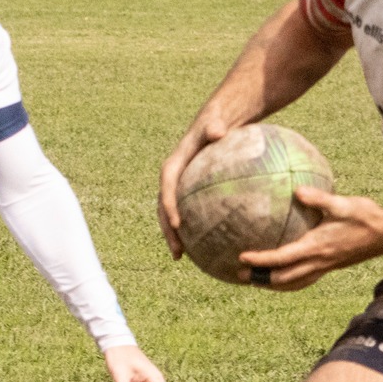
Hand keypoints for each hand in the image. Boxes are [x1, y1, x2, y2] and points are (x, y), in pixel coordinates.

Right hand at [157, 114, 232, 258]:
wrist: (213, 126)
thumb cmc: (215, 125)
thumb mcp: (215, 124)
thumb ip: (214, 127)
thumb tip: (218, 131)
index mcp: (173, 167)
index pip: (167, 188)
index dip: (170, 206)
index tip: (177, 223)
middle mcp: (171, 180)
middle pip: (164, 209)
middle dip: (168, 231)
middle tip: (177, 251)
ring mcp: (178, 189)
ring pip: (172, 215)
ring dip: (174, 236)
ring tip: (182, 257)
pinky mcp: (188, 195)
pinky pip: (188, 214)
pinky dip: (192, 230)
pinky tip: (205, 247)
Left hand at [236, 186, 382, 289]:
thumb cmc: (365, 217)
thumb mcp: (341, 204)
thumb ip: (318, 198)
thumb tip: (297, 190)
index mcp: (316, 247)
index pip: (281, 258)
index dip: (260, 260)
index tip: (242, 257)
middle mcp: (318, 261)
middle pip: (282, 278)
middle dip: (260, 278)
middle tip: (240, 275)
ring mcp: (324, 267)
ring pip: (292, 283)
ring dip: (272, 284)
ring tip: (255, 281)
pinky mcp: (329, 267)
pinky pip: (304, 280)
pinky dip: (289, 282)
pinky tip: (283, 276)